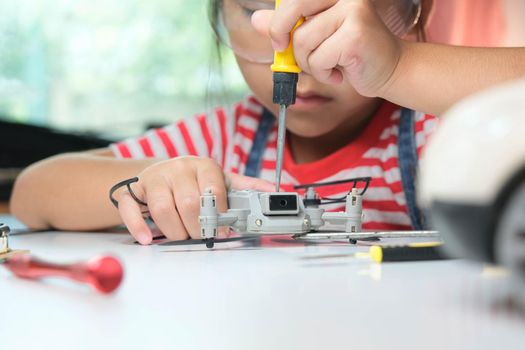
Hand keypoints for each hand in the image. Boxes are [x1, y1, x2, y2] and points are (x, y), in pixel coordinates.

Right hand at [115, 156, 273, 244]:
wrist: (161, 172)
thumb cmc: (194, 180)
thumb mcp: (221, 180)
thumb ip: (245, 187)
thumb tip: (273, 191)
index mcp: (202, 165)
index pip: (213, 188)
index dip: (219, 213)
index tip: (223, 228)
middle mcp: (178, 168)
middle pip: (189, 203)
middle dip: (198, 227)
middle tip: (203, 237)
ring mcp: (154, 178)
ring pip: (162, 209)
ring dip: (174, 231)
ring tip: (181, 235)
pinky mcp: (133, 190)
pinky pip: (131, 208)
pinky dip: (137, 226)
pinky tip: (147, 238)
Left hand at [251, 0, 403, 96]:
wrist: (390, 70)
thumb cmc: (351, 53)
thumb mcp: (316, 37)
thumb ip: (288, 26)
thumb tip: (256, 19)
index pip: (291, 0)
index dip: (277, 22)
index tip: (280, 41)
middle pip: (291, 10)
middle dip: (283, 37)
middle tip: (289, 54)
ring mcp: (353, 10)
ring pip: (303, 41)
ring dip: (309, 63)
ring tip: (328, 65)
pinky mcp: (355, 34)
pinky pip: (318, 58)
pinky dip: (323, 73)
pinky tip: (339, 72)